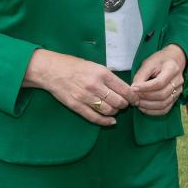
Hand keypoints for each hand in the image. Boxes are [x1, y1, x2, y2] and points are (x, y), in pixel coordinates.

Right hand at [23, 49, 138, 125]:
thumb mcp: (95, 65)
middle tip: (124, 104)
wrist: (52, 70)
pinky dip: (105, 122)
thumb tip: (124, 88)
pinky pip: (95, 118)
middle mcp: (95, 85)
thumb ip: (108, 77)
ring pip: (108, 111)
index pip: (124, 89)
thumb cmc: (74, 66)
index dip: (133, 97)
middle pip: (118, 102)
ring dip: (115, 112)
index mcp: (102, 73)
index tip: (136, 100)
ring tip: (115, 109)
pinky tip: (110, 121)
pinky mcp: (76, 106)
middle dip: (124, 105)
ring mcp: (85, 97)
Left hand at [131, 44, 186, 115]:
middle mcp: (178, 81)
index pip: (159, 83)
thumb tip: (132, 90)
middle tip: (133, 97)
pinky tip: (143, 108)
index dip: (145, 88)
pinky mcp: (176, 98)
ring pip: (163, 104)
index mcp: (172, 69)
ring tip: (137, 102)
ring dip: (147, 106)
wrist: (172, 60)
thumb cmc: (158, 61)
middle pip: (162, 94)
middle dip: (145, 97)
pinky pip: (165, 109)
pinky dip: (153, 111)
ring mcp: (179, 91)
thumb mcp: (148, 63)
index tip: (133, 89)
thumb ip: (140, 76)